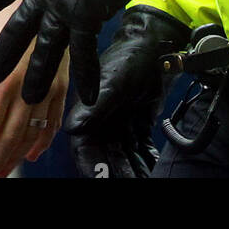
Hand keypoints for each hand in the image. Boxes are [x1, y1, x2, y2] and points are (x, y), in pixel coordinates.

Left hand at [0, 0, 69, 177]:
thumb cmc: (6, 17)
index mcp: (3, 79)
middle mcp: (27, 90)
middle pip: (11, 137)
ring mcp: (47, 90)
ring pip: (32, 135)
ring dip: (16, 157)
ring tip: (2, 170)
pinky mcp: (61, 87)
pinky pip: (53, 122)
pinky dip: (43, 142)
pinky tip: (32, 153)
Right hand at [66, 7, 189, 177]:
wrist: (156, 45)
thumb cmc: (130, 58)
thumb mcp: (112, 83)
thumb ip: (93, 108)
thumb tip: (72, 129)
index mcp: (89, 112)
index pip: (86, 150)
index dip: (93, 169)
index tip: (102, 181)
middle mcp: (102, 120)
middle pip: (107, 158)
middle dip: (118, 173)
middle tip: (134, 183)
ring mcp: (121, 121)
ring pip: (125, 156)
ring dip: (134, 170)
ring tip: (147, 179)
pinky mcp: (138, 120)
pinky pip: (140, 147)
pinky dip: (146, 159)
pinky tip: (153, 165)